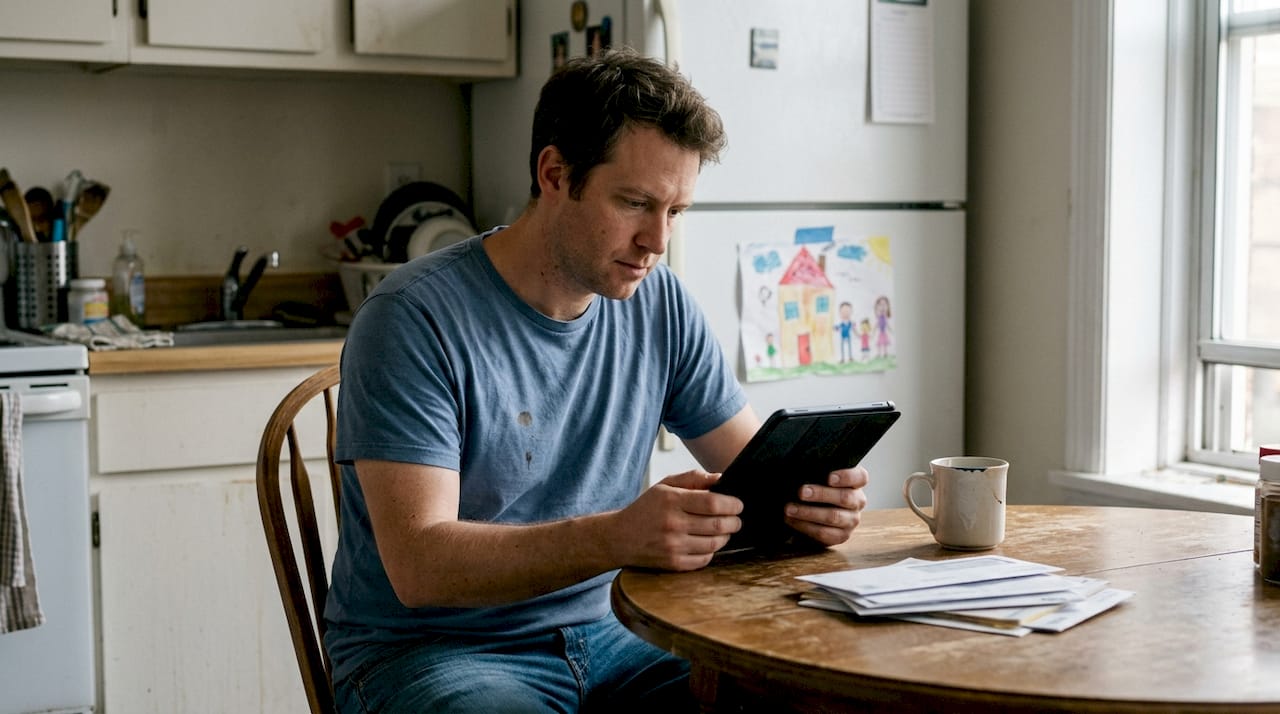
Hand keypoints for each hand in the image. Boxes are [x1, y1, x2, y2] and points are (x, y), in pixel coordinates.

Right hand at [610, 470, 742, 571]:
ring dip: (726, 536)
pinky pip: (704, 559)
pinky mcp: (673, 563)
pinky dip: (712, 550)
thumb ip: (693, 478)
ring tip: (724, 529)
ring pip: (714, 543)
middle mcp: (673, 524)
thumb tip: (721, 477)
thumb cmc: (646, 508)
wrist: (620, 537)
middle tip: (736, 518)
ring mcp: (673, 546)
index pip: (713, 502)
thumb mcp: (665, 485)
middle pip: (718, 524)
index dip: (732, 504)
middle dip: (734, 521)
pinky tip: (709, 542)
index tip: (738, 504)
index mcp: (671, 501)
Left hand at [783, 466, 869, 545]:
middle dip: (821, 494)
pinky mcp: (841, 536)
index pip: (860, 477)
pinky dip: (805, 526)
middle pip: (845, 497)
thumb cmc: (817, 489)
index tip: (829, 477)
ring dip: (808, 512)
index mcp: (855, 483)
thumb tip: (798, 471)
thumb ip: (816, 473)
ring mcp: (851, 520)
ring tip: (790, 509)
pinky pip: (824, 533)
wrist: (815, 516)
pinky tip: (792, 520)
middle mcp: (857, 501)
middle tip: (801, 492)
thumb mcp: (819, 478)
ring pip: (833, 516)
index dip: (847, 476)